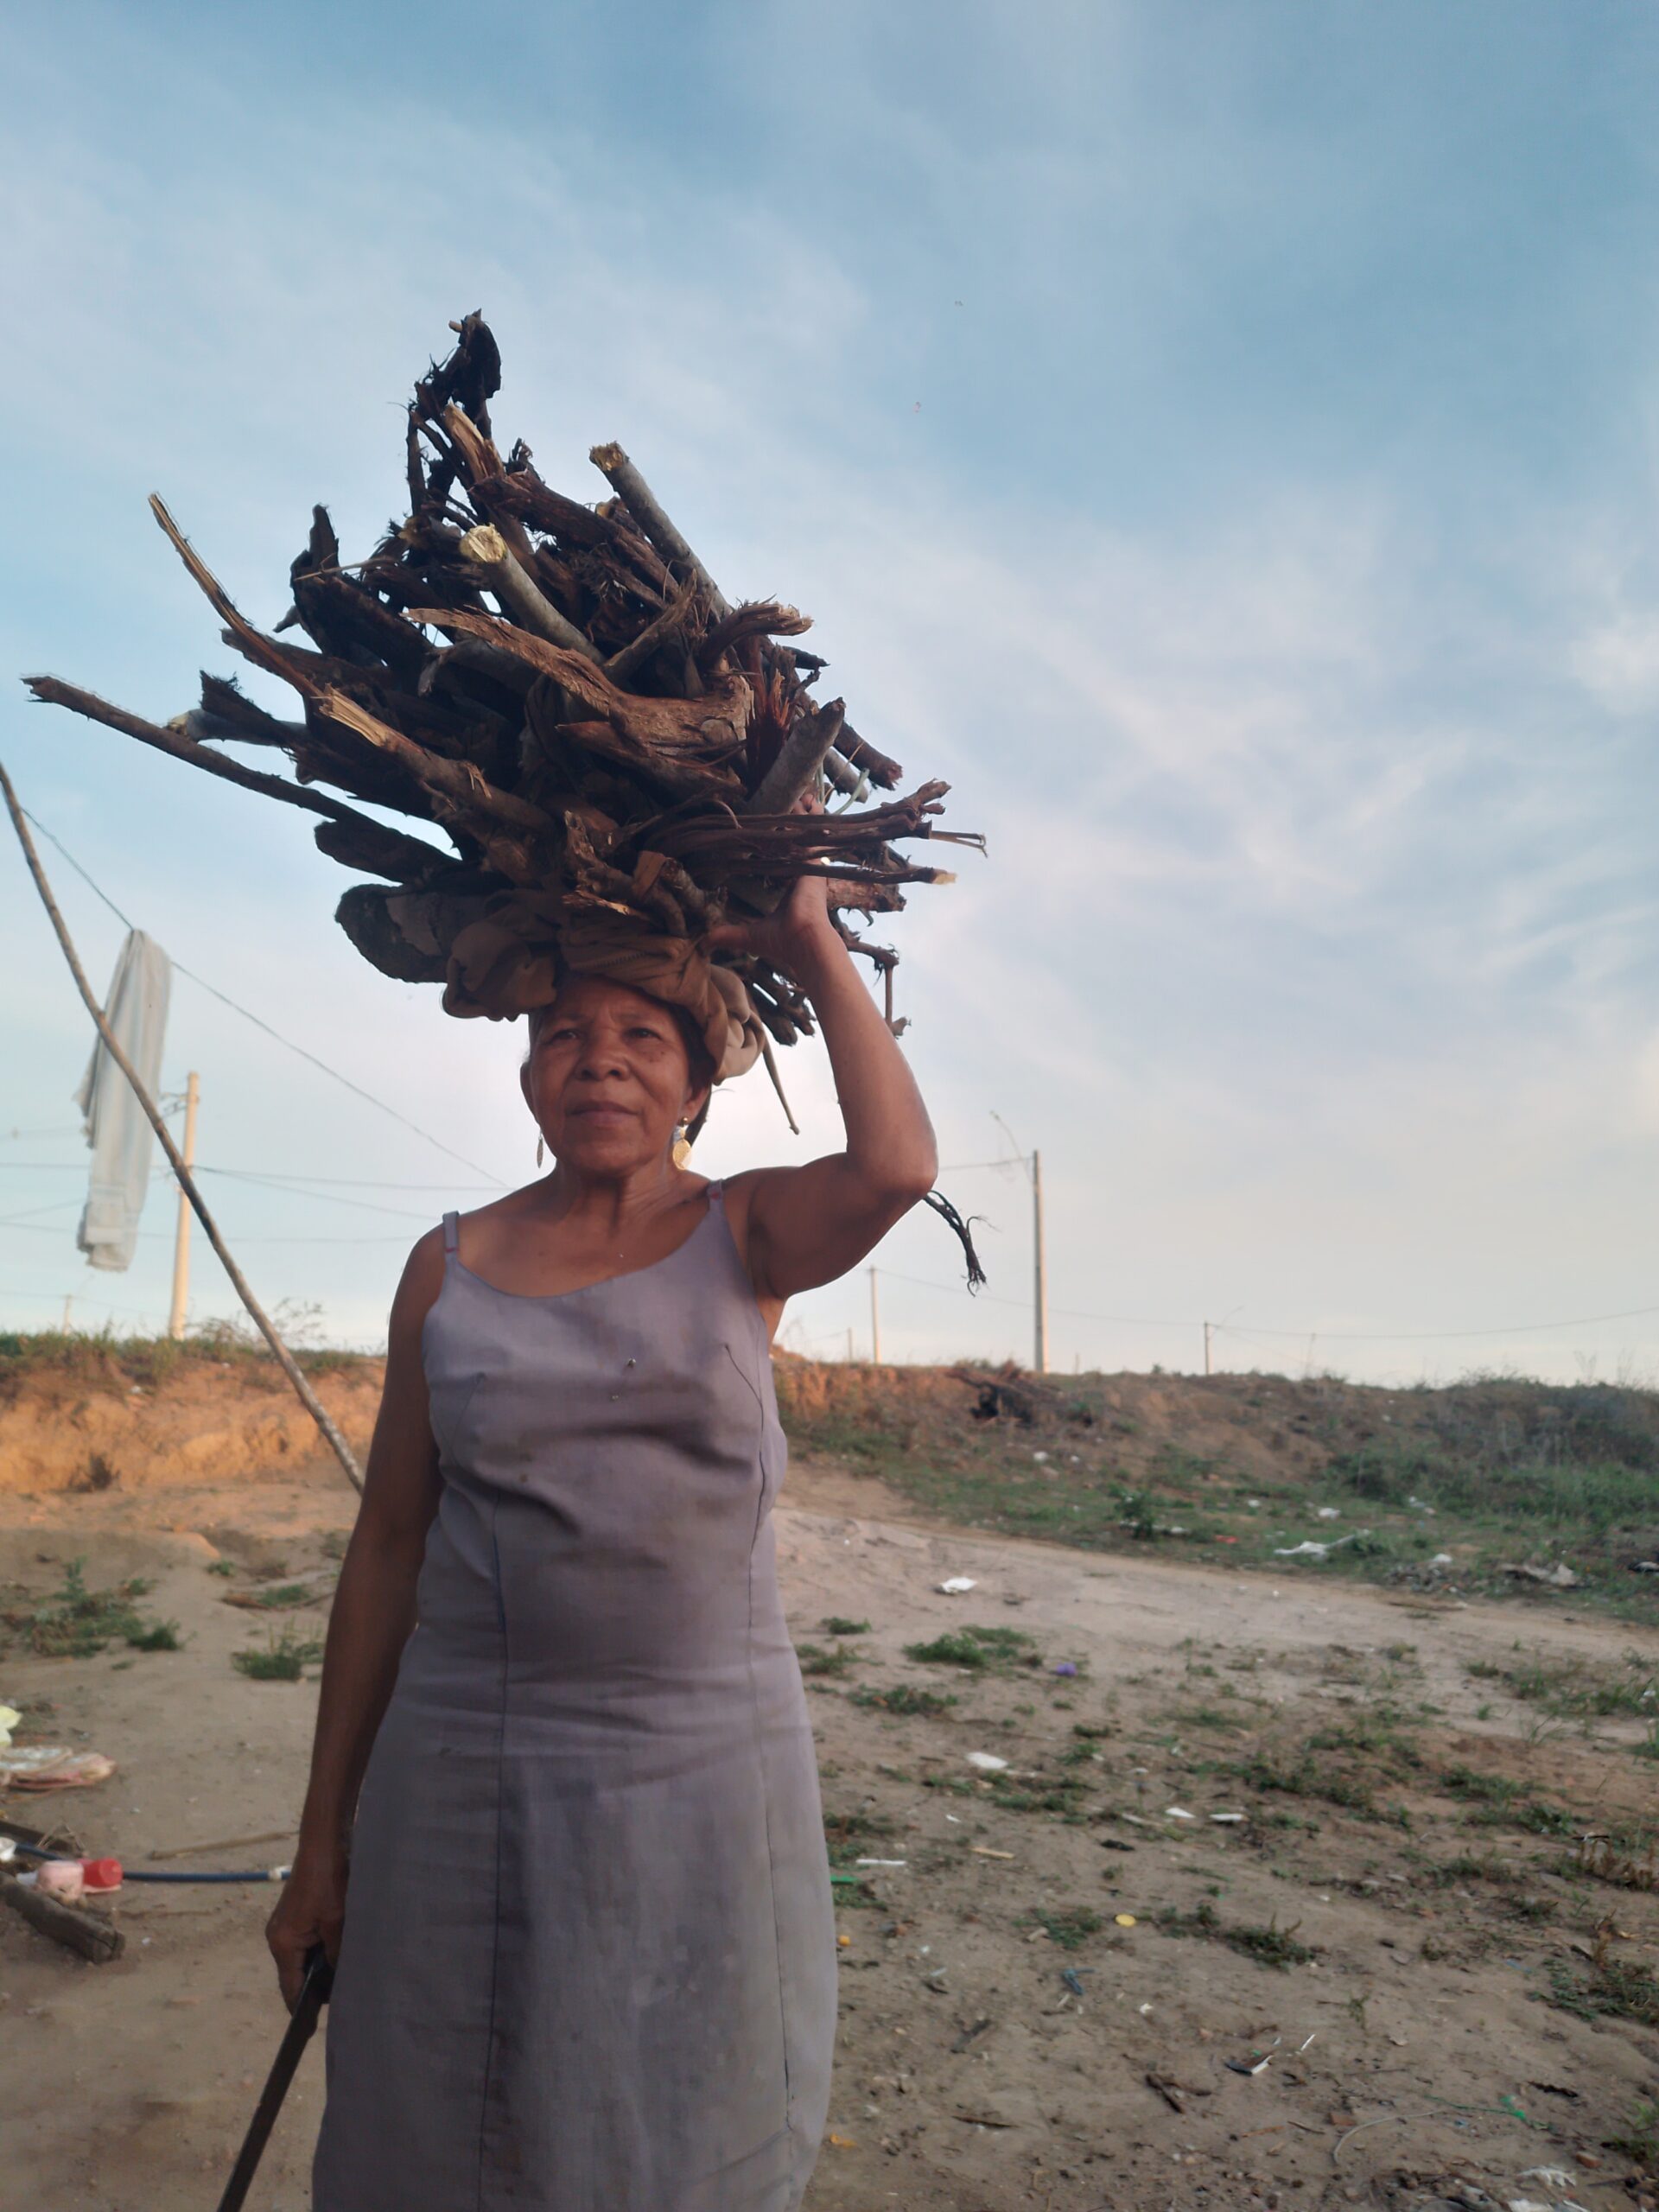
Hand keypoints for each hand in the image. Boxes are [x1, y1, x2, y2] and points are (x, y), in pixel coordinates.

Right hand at [267, 1838, 347, 2011]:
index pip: (290, 1987)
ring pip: (300, 1959)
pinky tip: (335, 1956)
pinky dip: (316, 1953)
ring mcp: (284, 1926)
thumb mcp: (337, 1922)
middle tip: (337, 2004)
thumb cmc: (329, 1881)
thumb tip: (337, 1978)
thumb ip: (336, 1954)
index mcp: (282, 1943)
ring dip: (316, 1969)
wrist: (323, 1843)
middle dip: (312, 1989)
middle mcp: (277, 1938)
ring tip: (339, 1983)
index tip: (311, 2029)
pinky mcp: (294, 1915)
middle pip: (293, 1975)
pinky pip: (303, 1944)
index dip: (302, 2009)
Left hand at [705, 797, 841, 980]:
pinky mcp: (814, 862)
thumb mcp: (749, 936)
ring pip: (807, 834)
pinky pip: (808, 831)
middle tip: (798, 803)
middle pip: (800, 842)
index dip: (784, 845)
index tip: (777, 832)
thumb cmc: (782, 942)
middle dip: (799, 823)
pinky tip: (804, 798)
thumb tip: (705, 941)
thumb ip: (728, 934)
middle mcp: (804, 875)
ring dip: (805, 815)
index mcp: (793, 889)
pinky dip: (806, 815)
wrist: (804, 942)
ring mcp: (811, 867)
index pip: (787, 860)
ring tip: (804, 795)